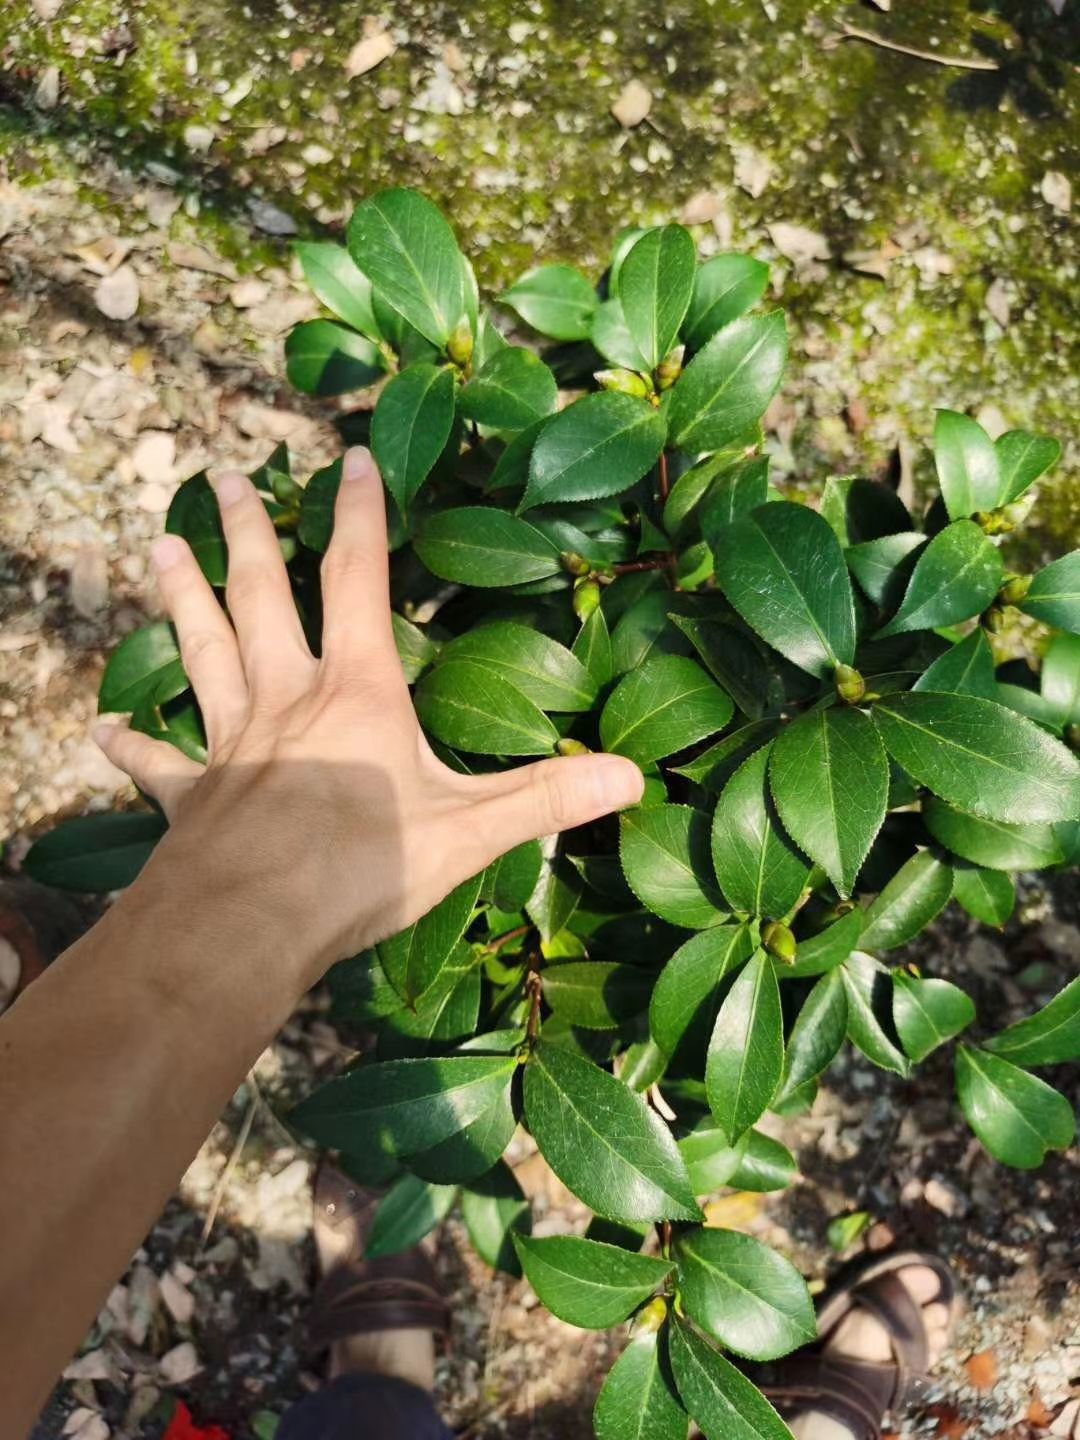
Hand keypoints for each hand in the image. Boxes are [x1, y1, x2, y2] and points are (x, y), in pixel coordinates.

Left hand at [95, 447, 642, 993]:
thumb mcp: (473, 832)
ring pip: (202, 651)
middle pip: (260, 595)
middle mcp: (286, 698)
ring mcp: (232, 743)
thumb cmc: (363, 867)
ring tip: (159, 545)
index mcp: (357, 691)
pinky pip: (159, 764)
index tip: (350, 458)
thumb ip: (548, 798)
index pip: (357, 579)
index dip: (358, 516)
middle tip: (229, 475)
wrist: (250, 923)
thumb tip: (634, 775)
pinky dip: (133, 747)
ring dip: (182, 598)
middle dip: (248, 532)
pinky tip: (102, 731)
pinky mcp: (193, 796)